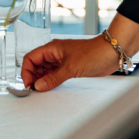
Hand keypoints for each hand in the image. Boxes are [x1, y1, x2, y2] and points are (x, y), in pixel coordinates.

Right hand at [21, 14, 138, 91]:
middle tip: (35, 90)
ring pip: (45, 70)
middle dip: (33, 77)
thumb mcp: (70, 68)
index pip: (31, 58)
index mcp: (52, 48)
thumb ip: (53, 78)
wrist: (111, 53)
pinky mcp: (70, 67)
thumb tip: (38, 86)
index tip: (28, 84)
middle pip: (36, 65)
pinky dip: (51, 81)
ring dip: (42, 80)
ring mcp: (62, 60)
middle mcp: (55, 53)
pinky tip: (51, 88)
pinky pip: (55, 74)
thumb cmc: (93, 53)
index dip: (26, 71)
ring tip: (42, 90)